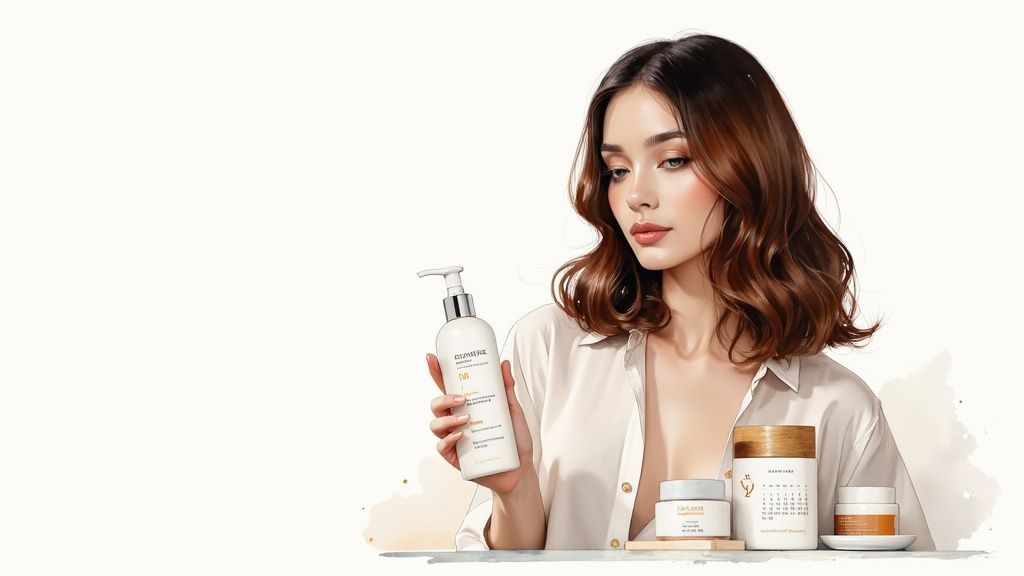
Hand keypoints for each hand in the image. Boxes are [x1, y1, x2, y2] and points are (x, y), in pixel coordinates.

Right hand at [426, 353, 534, 494]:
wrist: (520, 470)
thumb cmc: (515, 440)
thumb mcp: (513, 410)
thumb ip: (506, 388)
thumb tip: (504, 363)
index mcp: (466, 407)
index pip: (447, 387)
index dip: (436, 372)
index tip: (431, 357)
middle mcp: (456, 421)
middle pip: (436, 405)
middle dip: (443, 398)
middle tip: (462, 399)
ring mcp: (454, 439)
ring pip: (435, 424)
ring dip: (447, 419)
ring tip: (466, 419)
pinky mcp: (455, 457)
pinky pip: (442, 446)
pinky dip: (449, 439)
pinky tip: (461, 436)